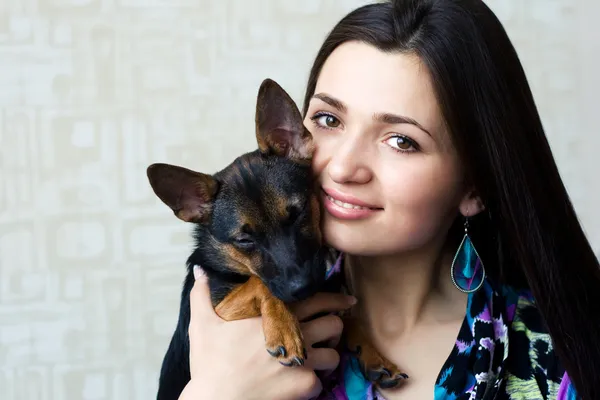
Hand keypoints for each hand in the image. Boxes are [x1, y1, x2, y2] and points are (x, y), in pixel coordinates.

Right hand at [178, 266, 355, 399]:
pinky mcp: (305, 383)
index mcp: (274, 312)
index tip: (345, 300)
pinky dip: (313, 383)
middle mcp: (293, 330)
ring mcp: (302, 357)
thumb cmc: (210, 361)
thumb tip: (199, 270)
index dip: (334, 298)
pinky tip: (301, 384)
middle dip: (334, 326)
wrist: (216, 399)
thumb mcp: (202, 323)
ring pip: (334, 352)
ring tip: (320, 357)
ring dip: (328, 354)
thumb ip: (202, 294)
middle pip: (334, 322)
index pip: (316, 298)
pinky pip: (322, 381)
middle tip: (330, 331)